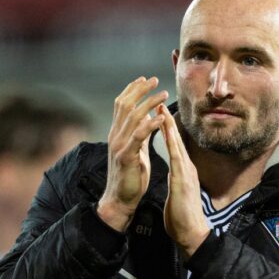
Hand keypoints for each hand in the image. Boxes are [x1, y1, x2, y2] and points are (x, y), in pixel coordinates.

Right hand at [97, 76, 168, 231]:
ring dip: (149, 103)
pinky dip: (150, 124)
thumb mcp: (136, 151)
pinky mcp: (126, 156)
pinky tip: (161, 117)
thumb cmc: (130, 177)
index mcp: (117, 134)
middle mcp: (115, 136)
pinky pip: (139, 136)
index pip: (122, 105)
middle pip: (125, 105)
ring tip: (163, 94)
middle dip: (140, 90)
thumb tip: (148, 118)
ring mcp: (119, 145)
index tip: (145, 79)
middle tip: (155, 79)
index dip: (132, 90)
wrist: (120, 200)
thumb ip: (140, 134)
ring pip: (133, 117)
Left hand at [159, 104, 210, 258]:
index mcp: (183, 172)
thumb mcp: (178, 193)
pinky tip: (168, 133)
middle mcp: (187, 169)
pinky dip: (172, 144)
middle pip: (176, 141)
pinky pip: (176, 158)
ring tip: (162, 110)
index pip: (174, 147)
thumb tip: (175, 175)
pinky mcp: (183, 180)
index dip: (167, 130)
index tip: (159, 115)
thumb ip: (177, 182)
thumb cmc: (183, 217)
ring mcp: (186, 173)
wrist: (192, 233)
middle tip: (159, 102)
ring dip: (170, 127)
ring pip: (177, 145)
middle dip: (167, 122)